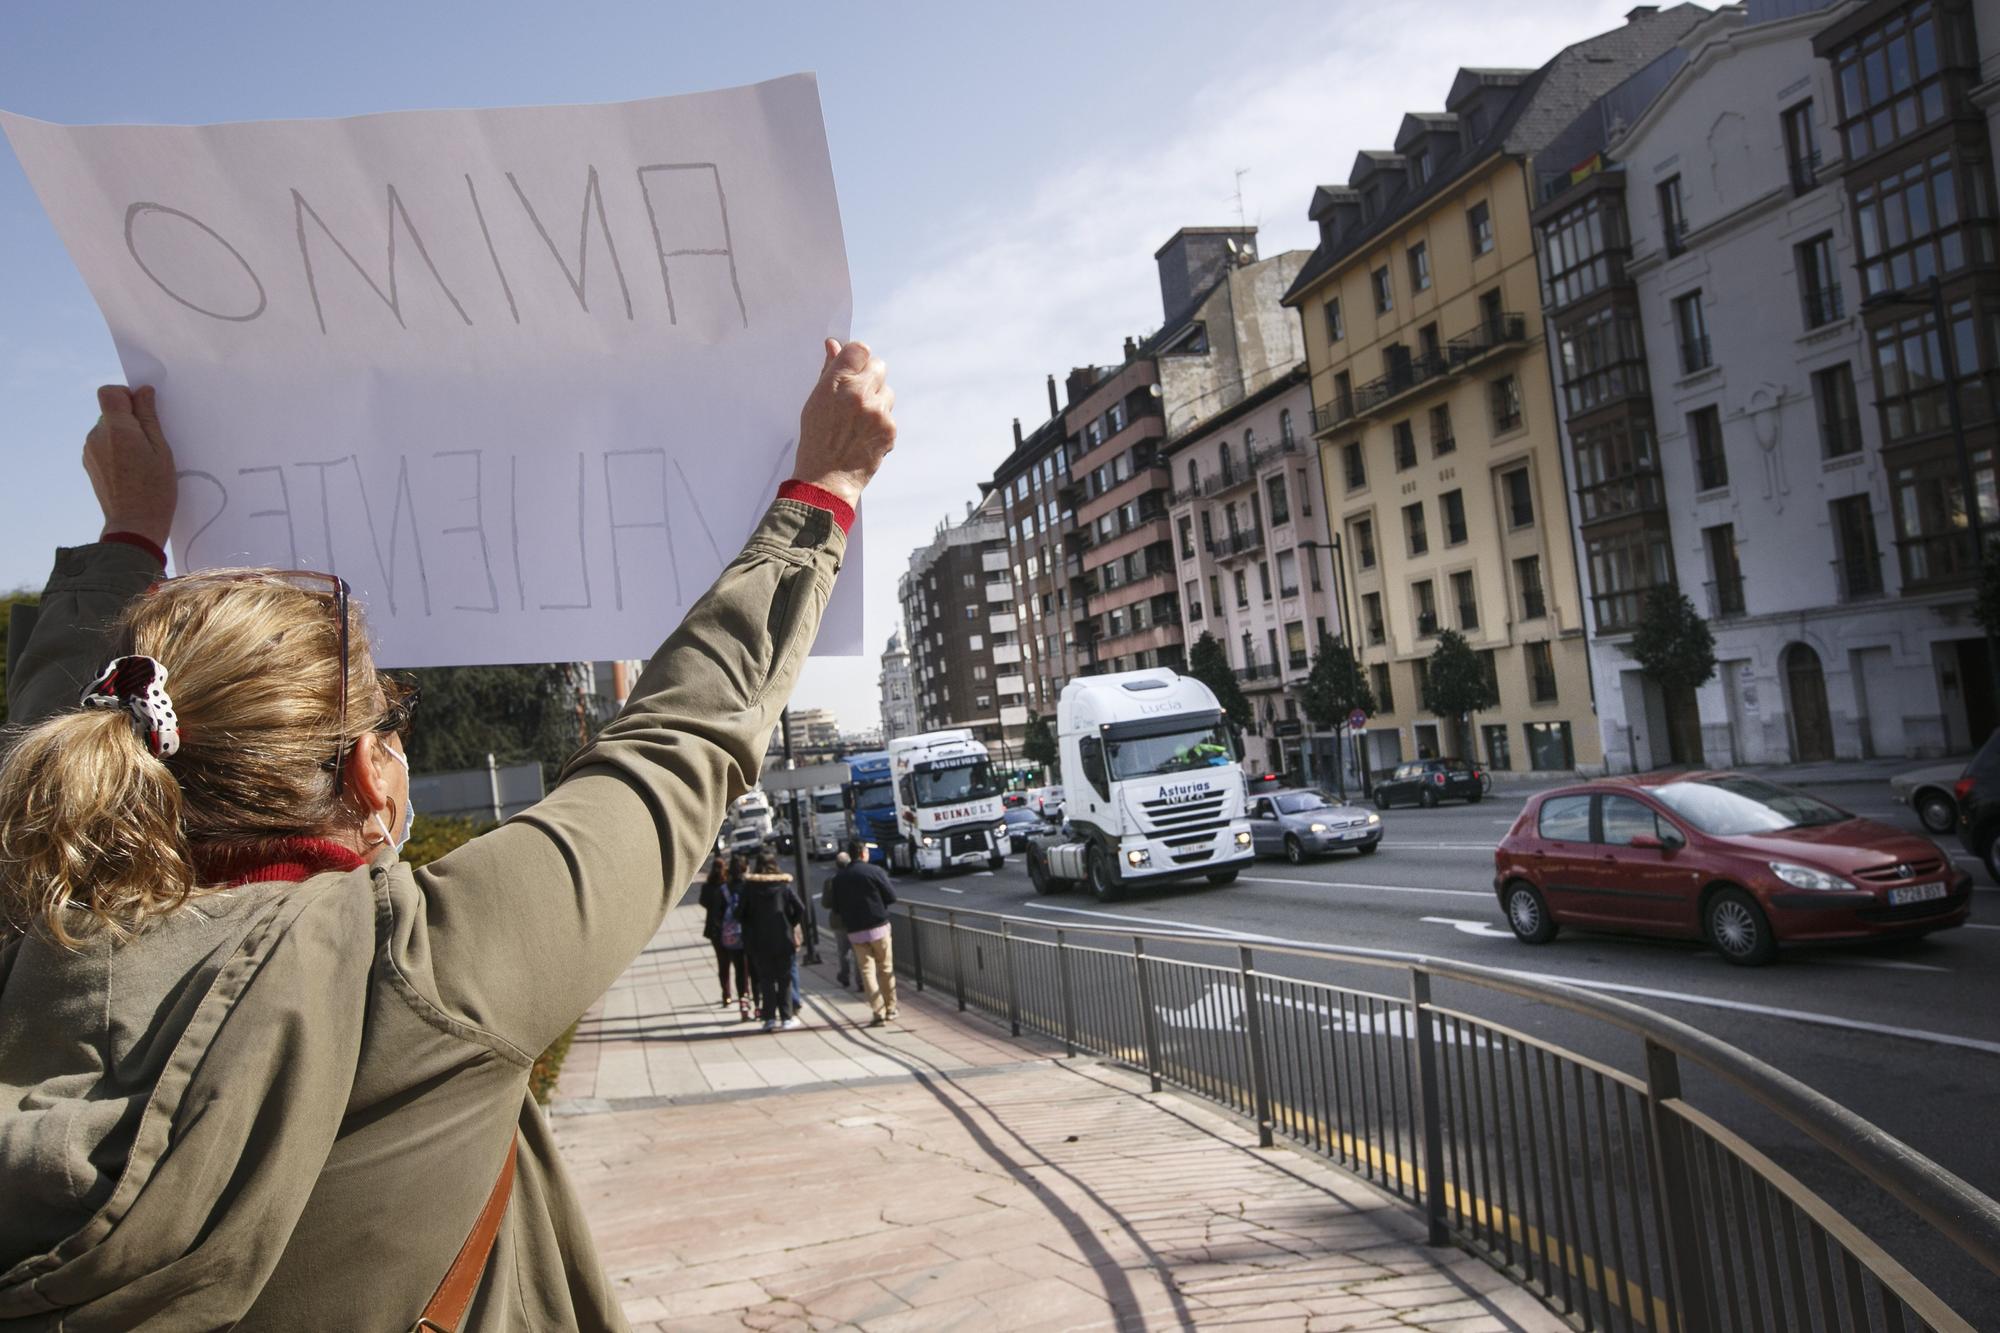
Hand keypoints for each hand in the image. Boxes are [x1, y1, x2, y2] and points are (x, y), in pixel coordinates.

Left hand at [84, 385, 175, 547]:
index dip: (127, 395)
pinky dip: (116, 449)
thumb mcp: (161, 450)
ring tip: (142, 460)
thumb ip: (149, 417)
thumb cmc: (155, 489)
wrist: (134, 524)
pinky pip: (102, 445)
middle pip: (110, 411)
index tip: (144, 410)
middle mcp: (97, 435)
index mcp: (117, 429)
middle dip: (129, 419)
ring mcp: (90, 450)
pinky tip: (131, 469)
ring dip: (123, 435)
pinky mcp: (89, 463)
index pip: (109, 392)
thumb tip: (143, 391)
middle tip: (151, 442)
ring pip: (107, 429)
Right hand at [791, 339, 894, 508]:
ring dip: (877, 401)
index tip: (853, 366)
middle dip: (870, 377)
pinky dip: (880, 422)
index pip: (860, 349)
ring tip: (857, 420)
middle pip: (879, 366)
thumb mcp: (815, 401)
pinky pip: (889, 414)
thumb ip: (829, 371)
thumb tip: (834, 345)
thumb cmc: (816, 439)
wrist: (826, 479)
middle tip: (856, 394)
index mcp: (836, 383)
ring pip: (887, 391)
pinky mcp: (889, 429)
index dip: (857, 357)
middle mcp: (859, 394)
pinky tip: (863, 434)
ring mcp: (877, 413)